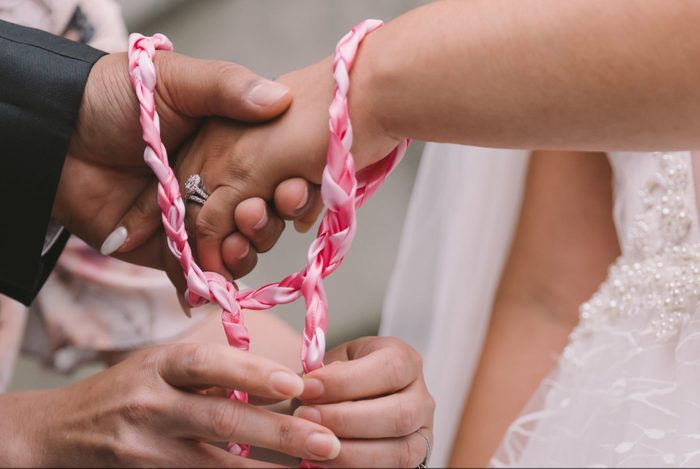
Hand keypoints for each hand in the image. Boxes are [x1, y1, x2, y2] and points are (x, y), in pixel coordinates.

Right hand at [0, 343, 340, 466]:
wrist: (63, 431)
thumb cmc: (128, 390)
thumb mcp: (161, 364)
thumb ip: (210, 371)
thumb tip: (273, 380)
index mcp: (160, 365)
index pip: (209, 364)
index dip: (253, 373)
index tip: (297, 385)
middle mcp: (152, 405)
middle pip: (221, 420)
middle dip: (279, 434)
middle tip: (325, 442)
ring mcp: (146, 449)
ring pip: (215, 466)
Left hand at [116, 57, 399, 278]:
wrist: (55, 135)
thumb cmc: (115, 97)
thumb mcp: (177, 80)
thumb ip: (228, 87)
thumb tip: (282, 98)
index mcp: (229, 150)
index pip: (274, 178)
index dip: (288, 190)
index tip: (292, 192)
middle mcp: (217, 188)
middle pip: (260, 220)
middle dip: (265, 227)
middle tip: (253, 218)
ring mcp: (192, 221)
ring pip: (235, 251)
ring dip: (242, 256)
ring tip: (232, 250)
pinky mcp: (166, 250)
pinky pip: (195, 273)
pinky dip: (207, 284)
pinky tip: (214, 283)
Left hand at [294, 337, 434, 467]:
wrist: (363, 397)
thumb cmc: (348, 375)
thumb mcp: (338, 360)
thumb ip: (327, 370)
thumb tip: (307, 387)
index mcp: (405, 361)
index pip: (389, 369)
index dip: (346, 380)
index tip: (307, 387)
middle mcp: (421, 398)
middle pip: (398, 415)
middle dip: (346, 419)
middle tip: (305, 416)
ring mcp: (422, 434)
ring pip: (398, 452)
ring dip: (349, 451)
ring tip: (312, 442)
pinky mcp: (414, 462)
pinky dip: (353, 467)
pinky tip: (324, 459)